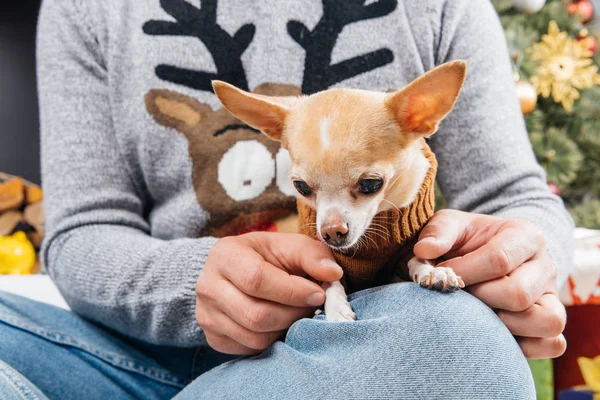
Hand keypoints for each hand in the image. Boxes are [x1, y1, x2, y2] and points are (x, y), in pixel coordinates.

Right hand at [196, 232, 342, 354]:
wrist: (236, 272)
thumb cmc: (268, 256)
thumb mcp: (290, 246)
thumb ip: (312, 255)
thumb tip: (333, 274)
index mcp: (225, 254)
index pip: (257, 279)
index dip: (293, 291)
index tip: (318, 294)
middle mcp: (208, 285)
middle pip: (256, 314)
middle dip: (293, 314)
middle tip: (310, 306)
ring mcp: (206, 314)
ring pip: (254, 336)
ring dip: (285, 329)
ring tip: (297, 313)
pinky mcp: (213, 337)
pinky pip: (249, 348)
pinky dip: (272, 340)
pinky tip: (280, 323)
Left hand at [414, 210, 566, 358]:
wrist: (487, 253)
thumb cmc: (467, 240)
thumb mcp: (452, 225)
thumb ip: (437, 231)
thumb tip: (424, 250)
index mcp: (524, 235)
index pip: (499, 259)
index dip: (464, 273)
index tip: (442, 276)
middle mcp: (546, 265)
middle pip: (519, 294)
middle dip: (480, 299)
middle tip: (461, 294)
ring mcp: (553, 297)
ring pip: (547, 321)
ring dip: (505, 325)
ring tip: (480, 314)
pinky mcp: (552, 322)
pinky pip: (552, 344)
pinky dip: (524, 346)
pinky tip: (495, 332)